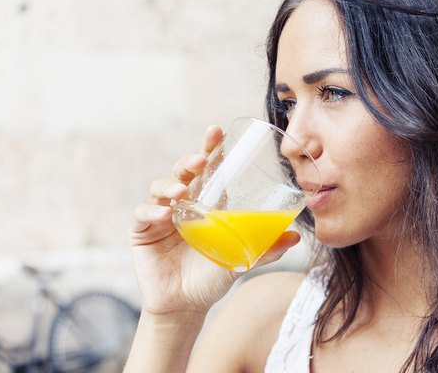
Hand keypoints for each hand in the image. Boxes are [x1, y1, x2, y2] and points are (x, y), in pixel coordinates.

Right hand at [128, 125, 300, 316]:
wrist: (186, 306)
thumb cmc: (213, 278)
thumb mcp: (242, 261)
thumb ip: (266, 249)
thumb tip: (295, 237)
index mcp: (207, 204)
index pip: (208, 170)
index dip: (210, 149)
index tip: (217, 131)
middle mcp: (183, 204)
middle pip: (183, 172)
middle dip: (189, 161)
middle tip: (200, 159)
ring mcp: (161, 216)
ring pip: (160, 188)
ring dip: (169, 185)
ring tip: (181, 191)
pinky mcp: (142, 232)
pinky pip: (142, 214)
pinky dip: (152, 212)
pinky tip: (164, 215)